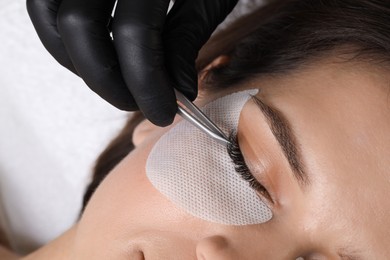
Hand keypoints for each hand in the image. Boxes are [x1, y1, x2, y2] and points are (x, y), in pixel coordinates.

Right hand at [26, 0, 237, 125]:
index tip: (163, 112)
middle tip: (135, 103)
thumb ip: (187, 37)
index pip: (134, 32)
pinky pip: (48, 1)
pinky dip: (64, 32)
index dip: (146, 84)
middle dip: (105, 79)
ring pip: (49, 12)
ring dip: (76, 59)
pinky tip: (97, 49)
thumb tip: (177, 90)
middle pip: (78, 25)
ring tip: (114, 81)